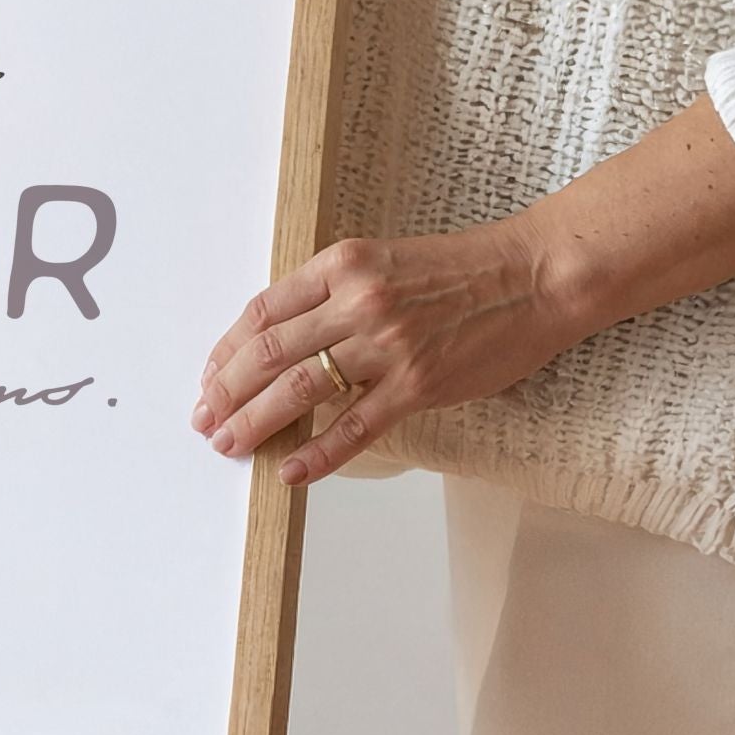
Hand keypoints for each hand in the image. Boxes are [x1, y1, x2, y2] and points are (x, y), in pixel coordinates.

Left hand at [189, 96, 734, 486]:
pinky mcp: (418, 383)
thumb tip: (282, 339)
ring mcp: (386, 343)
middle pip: (267, 350)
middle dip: (225, 389)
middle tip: (202, 419)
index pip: (262, 310)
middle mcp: (355, 299)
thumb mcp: (381, 262)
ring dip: (255, 421)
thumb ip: (331, 293)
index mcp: (340, 264)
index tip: (208, 376)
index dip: (226, 348)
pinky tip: (292, 472)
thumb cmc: (458, 271)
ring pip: (299, 388)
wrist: (533, 276)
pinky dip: (317, 453)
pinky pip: (354, 426)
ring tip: (230, 444)